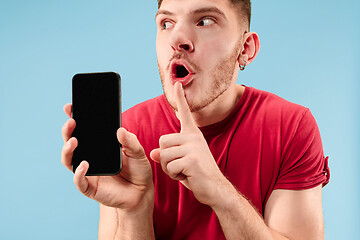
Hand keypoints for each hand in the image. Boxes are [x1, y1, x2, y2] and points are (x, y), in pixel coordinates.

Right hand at [61, 104, 153, 210]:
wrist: (141, 192)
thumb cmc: (138, 170)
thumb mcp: (138, 152)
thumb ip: (130, 141)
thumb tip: (120, 130)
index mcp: (99, 146)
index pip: (83, 131)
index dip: (75, 118)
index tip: (70, 107)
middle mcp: (89, 157)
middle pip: (71, 143)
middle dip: (68, 131)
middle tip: (71, 121)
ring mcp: (88, 172)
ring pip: (69, 161)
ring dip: (67, 150)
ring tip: (74, 141)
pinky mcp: (90, 187)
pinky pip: (79, 181)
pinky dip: (79, 173)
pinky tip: (84, 164)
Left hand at [150, 82, 226, 206]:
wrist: (215, 188)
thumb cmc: (197, 174)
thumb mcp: (181, 162)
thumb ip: (167, 154)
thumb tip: (153, 152)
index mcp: (192, 135)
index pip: (185, 113)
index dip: (180, 99)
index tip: (177, 84)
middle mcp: (194, 137)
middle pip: (162, 141)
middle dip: (165, 158)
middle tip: (180, 166)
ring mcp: (194, 147)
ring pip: (164, 155)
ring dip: (169, 169)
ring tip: (184, 172)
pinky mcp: (192, 159)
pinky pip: (170, 167)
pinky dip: (174, 176)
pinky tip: (187, 176)